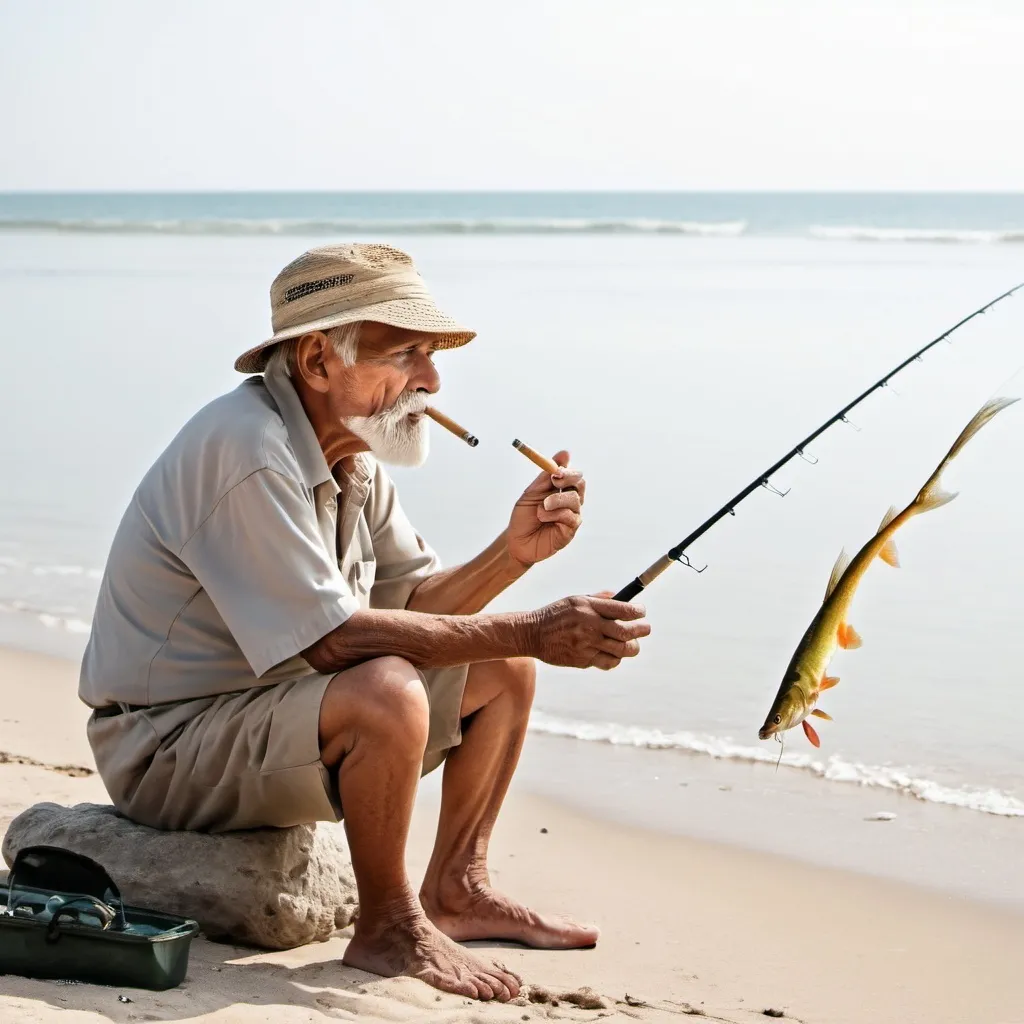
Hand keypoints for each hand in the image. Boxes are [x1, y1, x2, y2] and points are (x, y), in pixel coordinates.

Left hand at [506, 450, 584, 567]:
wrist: (515, 541)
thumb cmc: (523, 517)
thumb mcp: (532, 493)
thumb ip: (546, 476)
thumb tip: (565, 454)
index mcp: (561, 490)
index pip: (573, 475)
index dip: (568, 471)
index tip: (556, 470)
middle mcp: (569, 502)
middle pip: (580, 483)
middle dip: (568, 479)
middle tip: (554, 481)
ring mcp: (572, 516)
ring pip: (574, 499)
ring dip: (555, 500)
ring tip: (541, 508)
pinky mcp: (571, 531)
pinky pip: (570, 517)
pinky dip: (554, 514)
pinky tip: (542, 518)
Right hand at [522, 594, 649, 669]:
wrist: (533, 634)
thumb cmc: (556, 614)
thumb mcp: (575, 599)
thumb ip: (599, 599)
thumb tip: (620, 597)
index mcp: (588, 607)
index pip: (624, 610)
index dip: (638, 611)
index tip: (642, 612)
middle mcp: (590, 626)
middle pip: (627, 632)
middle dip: (642, 630)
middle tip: (646, 628)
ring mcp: (587, 645)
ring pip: (622, 650)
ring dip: (632, 647)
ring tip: (632, 643)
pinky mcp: (583, 660)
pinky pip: (609, 663)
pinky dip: (616, 659)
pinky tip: (614, 653)